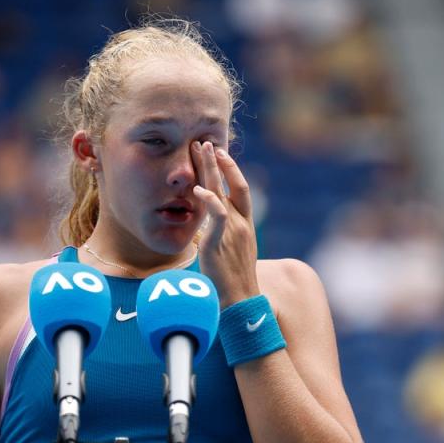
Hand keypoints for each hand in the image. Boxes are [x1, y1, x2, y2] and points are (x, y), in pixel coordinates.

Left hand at [191, 141, 259, 307]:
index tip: (220, 155)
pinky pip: (217, 215)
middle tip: (206, 143)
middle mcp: (242, 224)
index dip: (231, 170)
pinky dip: (208, 200)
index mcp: (245, 225)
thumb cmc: (232, 280)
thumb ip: (219, 236)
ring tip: (201, 151)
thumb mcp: (228, 252)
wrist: (240, 299)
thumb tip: (205, 230)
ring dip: (211, 170)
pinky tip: (198, 189)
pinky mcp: (221, 242)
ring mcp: (234, 231)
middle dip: (220, 162)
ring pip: (223, 193)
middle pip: (233, 184)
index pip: (240, 190)